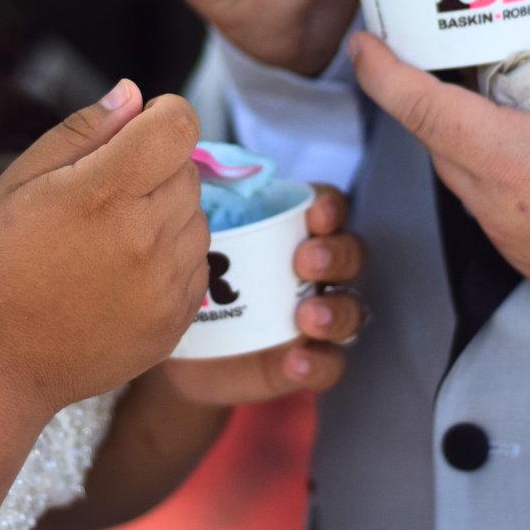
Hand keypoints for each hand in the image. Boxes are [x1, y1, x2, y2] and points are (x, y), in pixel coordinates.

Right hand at [0, 81, 208, 413]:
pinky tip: (125, 271)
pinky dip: (172, 257)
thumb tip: (136, 94)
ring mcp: (168, 283)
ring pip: (198, 216)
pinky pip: (197, 262)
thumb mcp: (22, 180)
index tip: (141, 128)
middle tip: (107, 195)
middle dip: (157, 167)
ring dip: (168, 213)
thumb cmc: (1, 261)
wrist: (0, 359)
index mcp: (105, 195)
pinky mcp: (179, 318)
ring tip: (113, 238)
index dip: (164, 115)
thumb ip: (84, 130)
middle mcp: (147, 238)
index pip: (178, 126)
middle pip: (188, 169)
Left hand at [160, 185, 367, 404]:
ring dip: (336, 310)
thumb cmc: (193, 278)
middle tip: (304, 262)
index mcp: (292, 231)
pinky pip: (331, 364)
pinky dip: (319, 363)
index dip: (330, 207)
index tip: (314, 214)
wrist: (178, 353)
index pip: (329, 207)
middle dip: (336, 255)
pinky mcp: (307, 361)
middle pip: (351, 253)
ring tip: (306, 317)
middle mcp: (314, 271)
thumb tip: (193, 164)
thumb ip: (205, 207)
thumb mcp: (194, 241)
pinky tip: (296, 361)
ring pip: (351, 308)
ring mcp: (315, 317)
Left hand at [348, 0, 529, 294]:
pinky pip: (493, 203)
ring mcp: (511, 237)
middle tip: (450, 53)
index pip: (419, 107)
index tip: (364, 43)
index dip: (381, 72)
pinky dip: (499, 169)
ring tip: (508, 96)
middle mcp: (495, 205)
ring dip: (471, 134)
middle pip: (438, 138)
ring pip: (465, 172)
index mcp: (507, 159)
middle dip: (432, 94)